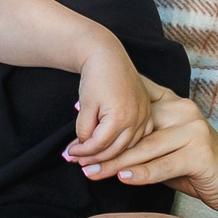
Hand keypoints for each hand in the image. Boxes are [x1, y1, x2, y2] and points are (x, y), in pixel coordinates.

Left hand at [64, 52, 153, 166]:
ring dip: (111, 154)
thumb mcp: (85, 106)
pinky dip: (127, 145)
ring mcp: (145, 116)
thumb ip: (84, 130)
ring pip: (129, 147)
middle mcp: (137, 119)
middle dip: (95, 158)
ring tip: (93, 157)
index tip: (70, 154)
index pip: (99, 145)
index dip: (82, 152)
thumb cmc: (96, 78)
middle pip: (115, 150)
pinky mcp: (148, 113)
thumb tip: (84, 148)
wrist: (109, 56)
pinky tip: (114, 147)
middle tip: (79, 161)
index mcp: (121, 117)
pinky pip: (140, 137)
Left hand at [80, 83, 217, 217]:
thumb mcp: (167, 149)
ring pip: (146, 148)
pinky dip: (143, 174)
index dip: (108, 105)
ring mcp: (194, 132)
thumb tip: (101, 143)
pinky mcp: (200, 155)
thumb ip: (142, 141)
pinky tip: (124, 179)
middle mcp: (185, 112)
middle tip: (77, 156)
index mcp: (176, 104)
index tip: (77, 110)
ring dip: (116, 163)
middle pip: (136, 128)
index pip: (138, 98)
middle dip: (104, 145)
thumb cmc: (197, 169)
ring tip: (91, 172)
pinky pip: (163, 165)